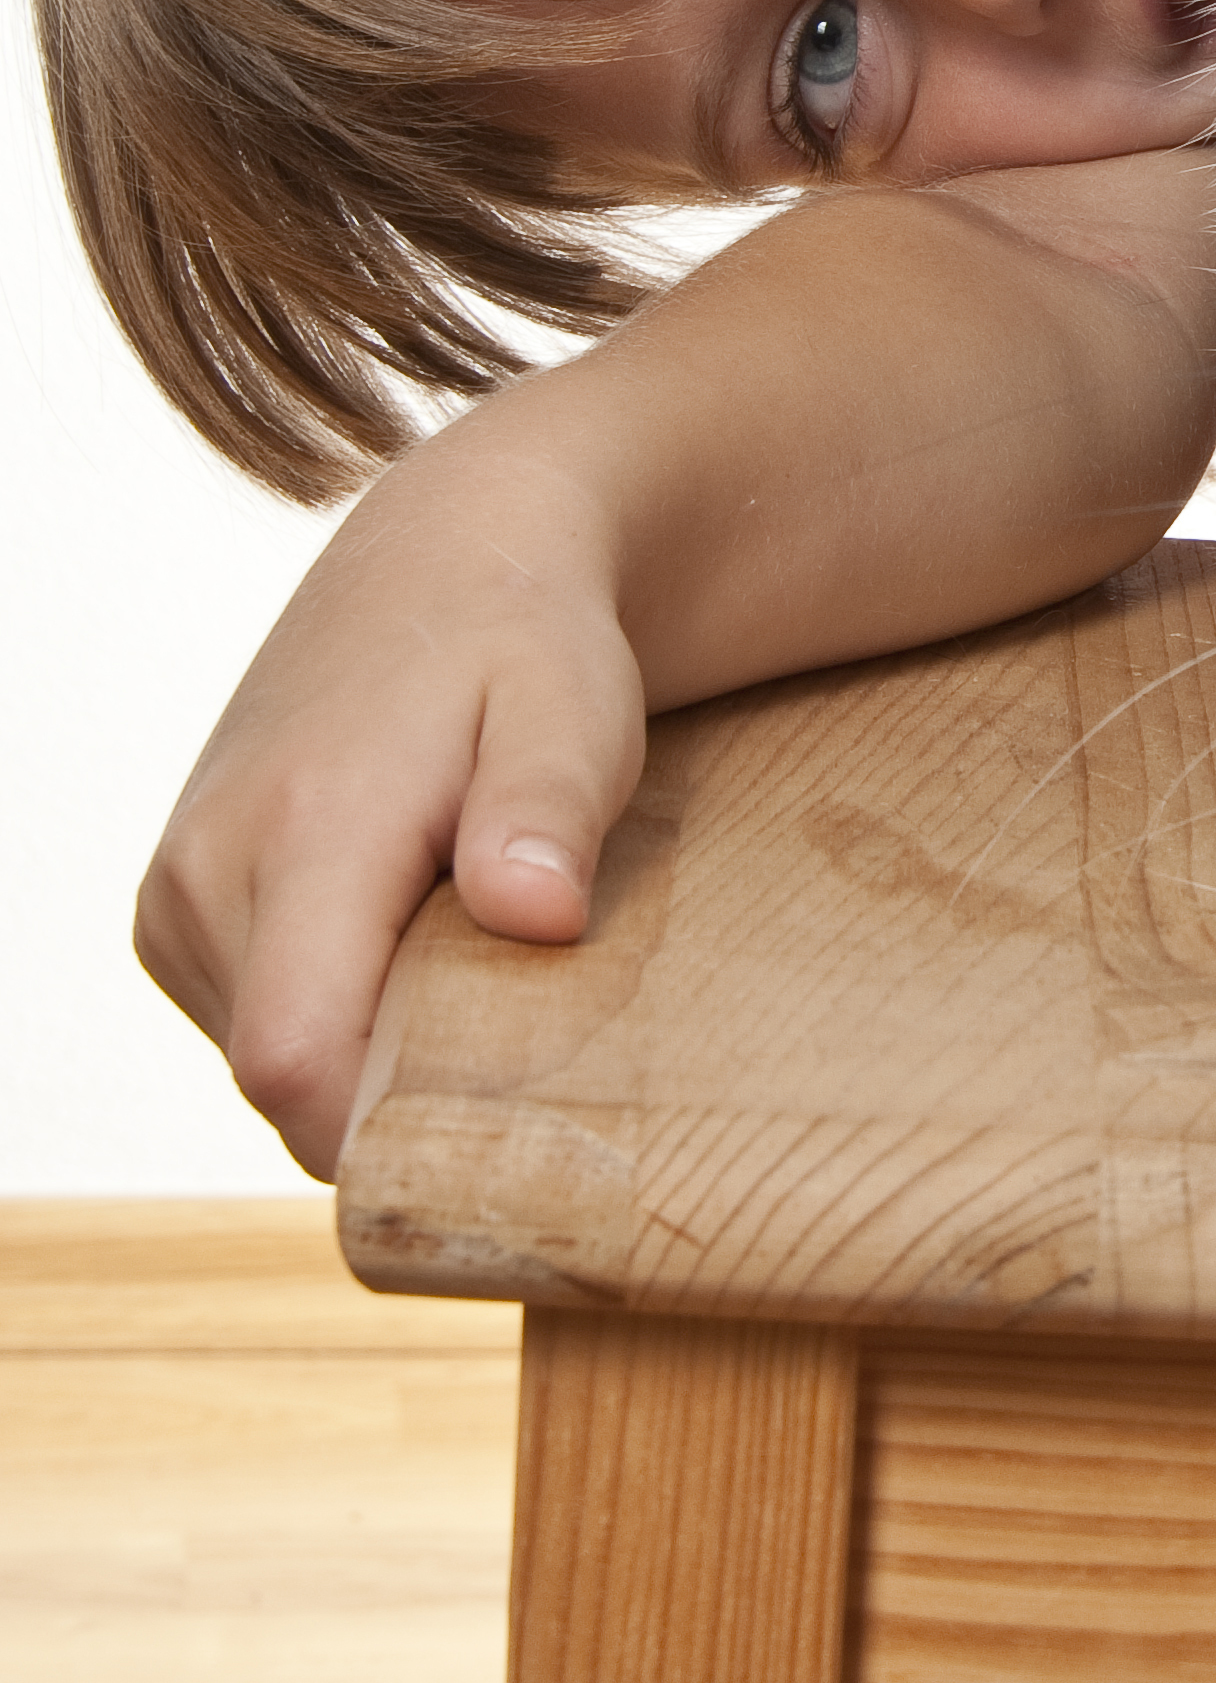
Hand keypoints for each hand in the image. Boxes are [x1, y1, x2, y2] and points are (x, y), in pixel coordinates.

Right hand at [134, 417, 647, 1179]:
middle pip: (289, 1080)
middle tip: (507, 987)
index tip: (501, 1110)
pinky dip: (335, 1004)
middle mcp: (204, 869)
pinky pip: (255, 1024)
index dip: (392, 1122)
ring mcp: (174, 894)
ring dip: (369, 1036)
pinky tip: (402, 921)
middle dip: (402, 1077)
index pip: (296, 1059)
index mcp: (299, 828)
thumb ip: (549, 808)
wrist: (445, 560)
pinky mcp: (174, 912)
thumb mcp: (575, 704)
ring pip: (270, 1063)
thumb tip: (535, 915)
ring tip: (454, 926)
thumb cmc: (530, 642)